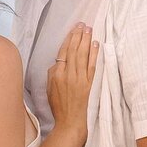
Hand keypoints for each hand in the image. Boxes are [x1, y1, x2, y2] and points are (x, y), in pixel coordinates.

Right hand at [46, 23, 98, 140]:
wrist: (70, 122)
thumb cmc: (59, 107)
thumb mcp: (50, 89)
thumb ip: (53, 74)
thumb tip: (59, 63)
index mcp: (56, 74)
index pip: (63, 52)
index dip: (69, 39)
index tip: (73, 29)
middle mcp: (68, 74)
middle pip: (73, 50)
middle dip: (78, 35)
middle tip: (82, 24)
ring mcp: (79, 79)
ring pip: (82, 55)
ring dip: (86, 40)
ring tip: (89, 29)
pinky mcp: (88, 84)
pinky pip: (91, 65)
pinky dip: (93, 53)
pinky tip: (96, 44)